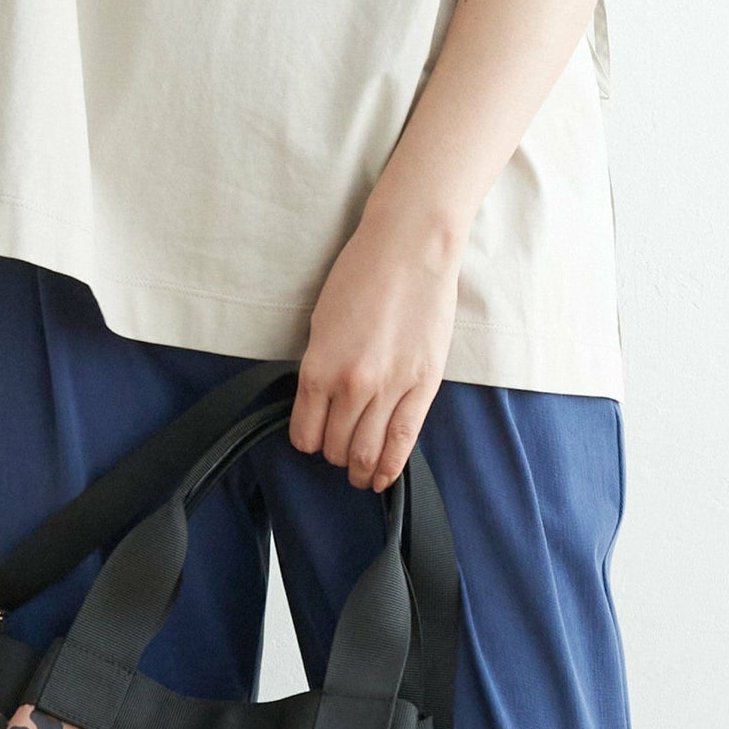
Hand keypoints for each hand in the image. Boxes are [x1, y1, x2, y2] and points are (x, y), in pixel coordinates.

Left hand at [290, 203, 464, 491]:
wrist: (410, 248)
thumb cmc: (361, 276)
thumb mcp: (321, 325)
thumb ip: (320, 370)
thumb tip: (321, 408)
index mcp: (318, 368)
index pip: (305, 434)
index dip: (308, 442)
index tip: (314, 439)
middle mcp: (351, 386)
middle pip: (336, 448)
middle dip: (335, 455)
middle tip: (340, 453)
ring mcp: (390, 389)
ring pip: (368, 453)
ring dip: (360, 468)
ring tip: (360, 473)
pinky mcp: (423, 386)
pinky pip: (402, 441)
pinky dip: (389, 468)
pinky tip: (382, 480)